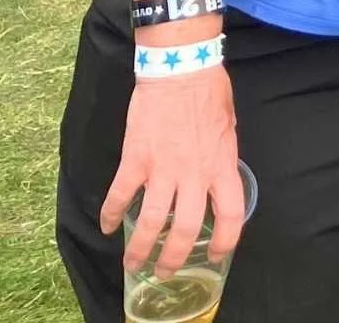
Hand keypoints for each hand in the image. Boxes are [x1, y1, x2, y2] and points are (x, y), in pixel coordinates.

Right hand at [99, 66, 244, 278]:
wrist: (179, 67)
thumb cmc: (209, 91)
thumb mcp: (228, 127)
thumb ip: (221, 156)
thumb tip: (217, 175)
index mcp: (222, 165)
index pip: (231, 215)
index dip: (225, 241)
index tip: (215, 255)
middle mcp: (194, 174)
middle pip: (186, 228)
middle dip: (175, 257)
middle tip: (166, 272)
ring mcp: (163, 168)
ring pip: (153, 221)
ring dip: (141, 247)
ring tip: (134, 263)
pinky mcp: (136, 159)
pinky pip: (121, 194)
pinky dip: (111, 214)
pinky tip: (107, 227)